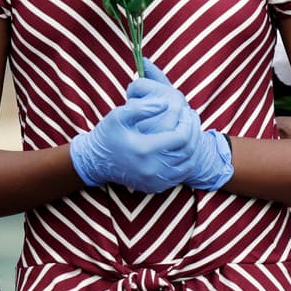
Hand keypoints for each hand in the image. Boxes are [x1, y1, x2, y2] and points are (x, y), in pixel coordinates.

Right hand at [69, 64, 201, 192]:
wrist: (96, 162)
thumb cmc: (107, 134)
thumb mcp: (119, 114)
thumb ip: (142, 106)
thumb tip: (165, 103)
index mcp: (144, 149)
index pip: (181, 137)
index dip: (187, 122)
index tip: (185, 111)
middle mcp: (152, 169)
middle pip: (188, 151)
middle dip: (194, 131)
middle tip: (191, 117)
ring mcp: (154, 181)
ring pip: (189, 165)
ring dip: (194, 146)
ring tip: (191, 130)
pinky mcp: (155, 187)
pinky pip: (181, 175)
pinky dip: (187, 160)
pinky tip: (183, 146)